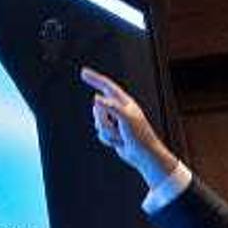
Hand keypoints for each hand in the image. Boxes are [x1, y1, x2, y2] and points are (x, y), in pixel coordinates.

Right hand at [80, 66, 179, 185]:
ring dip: (108, 133)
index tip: (83, 72)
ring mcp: (114, 121)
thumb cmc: (140, 136)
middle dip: (104, 121)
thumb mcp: (126, 119)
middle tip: (118, 128)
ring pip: (98, 123)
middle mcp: (118, 109)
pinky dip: (108, 140)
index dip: (94, 78)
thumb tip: (96, 98)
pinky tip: (119, 142)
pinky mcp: (112, 132)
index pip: (106, 86)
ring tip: (121, 136)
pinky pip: (100, 134)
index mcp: (124, 102)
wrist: (144, 155)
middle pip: (98, 109)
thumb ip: (111, 107)